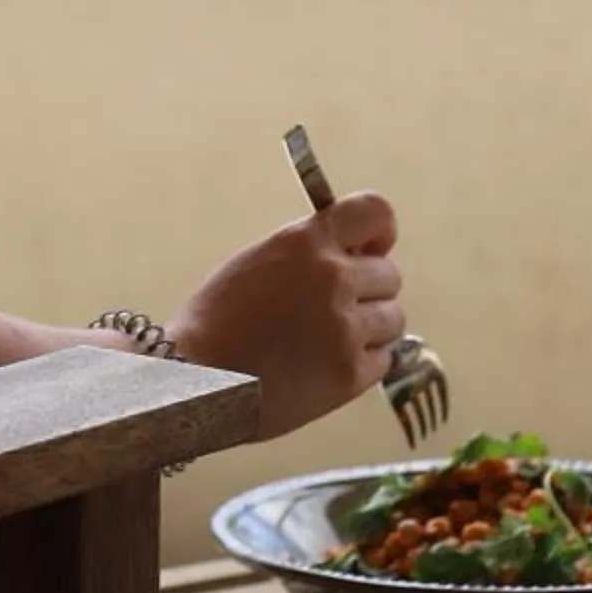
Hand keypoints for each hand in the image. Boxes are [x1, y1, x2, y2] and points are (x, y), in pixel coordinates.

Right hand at [166, 191, 403, 440]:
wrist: (197, 380)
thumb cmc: (216, 322)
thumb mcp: (258, 262)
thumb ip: (309, 254)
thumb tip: (356, 257)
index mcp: (307, 242)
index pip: (375, 212)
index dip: (379, 231)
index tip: (370, 249)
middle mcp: (333, 279)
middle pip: (390, 276)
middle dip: (369, 290)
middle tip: (335, 308)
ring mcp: (346, 328)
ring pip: (394, 320)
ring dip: (370, 328)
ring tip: (329, 340)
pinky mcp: (351, 374)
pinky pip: (383, 361)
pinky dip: (362, 363)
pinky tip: (326, 366)